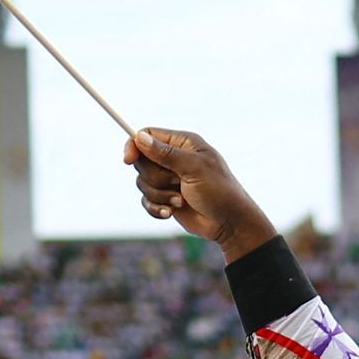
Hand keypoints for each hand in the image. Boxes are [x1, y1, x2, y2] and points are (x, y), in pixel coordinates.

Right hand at [125, 128, 278, 256]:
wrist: (230, 224)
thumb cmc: (219, 191)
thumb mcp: (194, 168)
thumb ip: (166, 154)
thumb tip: (140, 138)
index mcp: (182, 143)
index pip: (147, 135)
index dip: (134, 145)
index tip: (128, 160)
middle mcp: (173, 158)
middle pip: (141, 161)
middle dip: (155, 178)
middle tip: (177, 183)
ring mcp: (169, 179)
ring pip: (142, 183)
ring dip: (160, 195)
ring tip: (181, 200)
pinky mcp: (166, 199)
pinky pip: (146, 201)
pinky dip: (157, 208)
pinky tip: (171, 212)